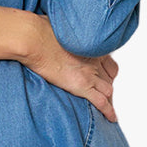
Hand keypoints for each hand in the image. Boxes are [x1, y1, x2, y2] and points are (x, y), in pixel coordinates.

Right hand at [0, 5, 118, 121]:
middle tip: (102, 91)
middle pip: (109, 77)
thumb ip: (67, 34)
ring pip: (108, 89)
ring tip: (107, 105)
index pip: (109, 62)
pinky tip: (112, 118)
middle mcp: (94, 59)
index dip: (108, 71)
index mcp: (90, 45)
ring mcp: (89, 73)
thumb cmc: (41, 30)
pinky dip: (108, 111)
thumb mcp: (60, 28)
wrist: (34, 38)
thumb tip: (61, 34)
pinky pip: (101, 101)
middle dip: (107, 84)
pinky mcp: (81, 85)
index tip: (105, 75)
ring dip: (108, 97)